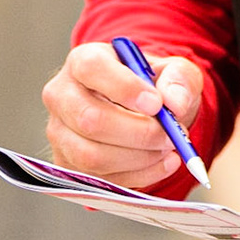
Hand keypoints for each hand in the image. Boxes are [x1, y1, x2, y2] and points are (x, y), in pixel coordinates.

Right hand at [42, 41, 203, 187]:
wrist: (144, 109)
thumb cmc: (154, 85)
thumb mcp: (175, 70)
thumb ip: (180, 79)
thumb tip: (174, 104)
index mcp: (84, 60)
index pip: (91, 68)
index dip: (125, 88)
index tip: (157, 105)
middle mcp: (62, 95)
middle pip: (89, 120)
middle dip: (138, 133)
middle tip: (172, 135)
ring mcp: (59, 132)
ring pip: (90, 155)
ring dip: (138, 158)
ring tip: (169, 149)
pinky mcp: (66, 164)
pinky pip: (98, 179)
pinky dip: (137, 175)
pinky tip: (162, 163)